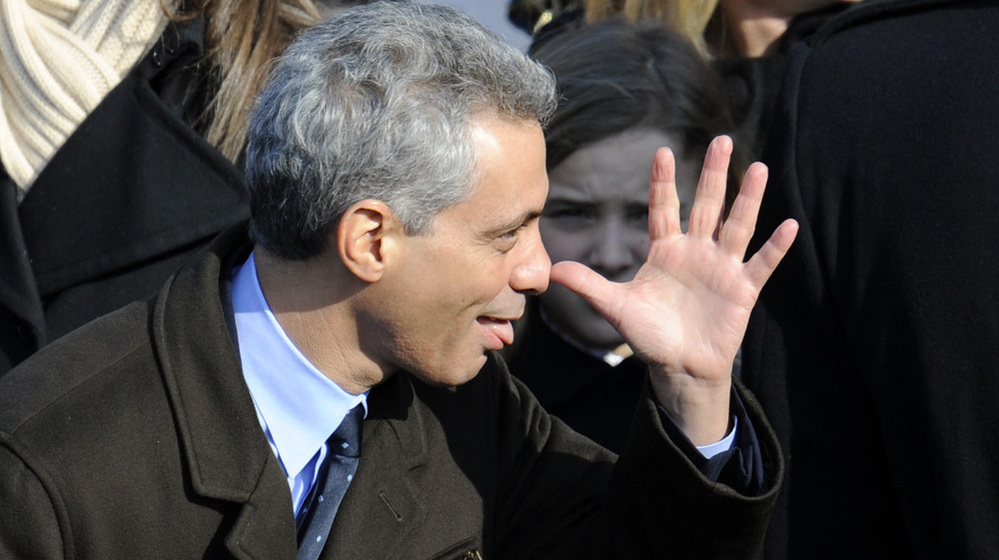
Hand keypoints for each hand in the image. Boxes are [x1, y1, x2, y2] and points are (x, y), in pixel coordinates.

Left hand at [549, 136, 797, 444]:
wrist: (679, 368)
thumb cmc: (650, 336)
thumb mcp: (617, 308)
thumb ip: (589, 286)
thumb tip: (552, 272)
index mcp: (666, 251)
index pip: (664, 209)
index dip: (663, 182)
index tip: (662, 151)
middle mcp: (696, 252)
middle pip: (706, 205)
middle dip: (713, 174)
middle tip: (721, 140)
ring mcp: (721, 268)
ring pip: (737, 226)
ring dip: (748, 199)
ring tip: (759, 168)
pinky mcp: (742, 290)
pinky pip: (761, 264)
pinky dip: (775, 247)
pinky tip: (788, 225)